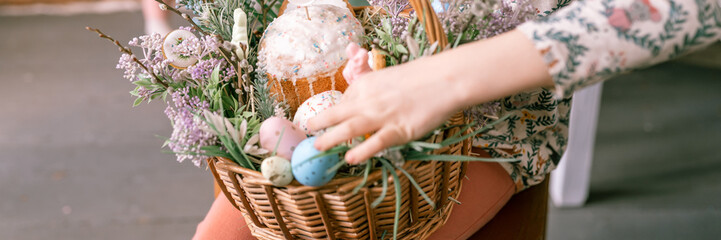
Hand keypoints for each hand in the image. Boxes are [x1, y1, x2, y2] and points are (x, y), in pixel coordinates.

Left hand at [308, 57, 464, 163]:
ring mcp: (382, 115)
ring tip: (317, 148)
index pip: (345, 102)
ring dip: (330, 139)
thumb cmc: (422, 77)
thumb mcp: (389, 78)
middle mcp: (369, 100)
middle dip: (319, 123)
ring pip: (349, 128)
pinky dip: (361, 151)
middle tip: (308, 133)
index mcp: (366, 85)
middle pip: (337, 113)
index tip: (329, 123)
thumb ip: (373, 93)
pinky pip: (375, 143)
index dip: (336, 114)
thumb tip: (360, 106)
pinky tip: (350, 158)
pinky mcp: (399, 130)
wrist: (445, 79)